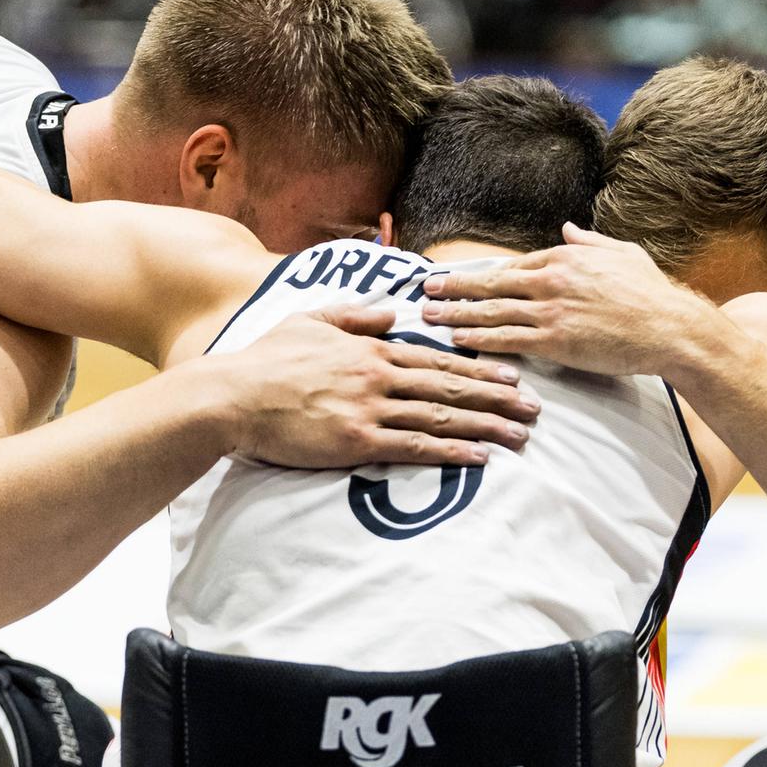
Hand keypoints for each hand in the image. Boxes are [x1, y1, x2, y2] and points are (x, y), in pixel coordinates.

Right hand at [208, 305, 539, 468]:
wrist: (231, 396)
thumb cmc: (266, 360)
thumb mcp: (312, 320)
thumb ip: (355, 314)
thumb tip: (392, 311)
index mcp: (371, 349)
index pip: (437, 359)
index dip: (480, 368)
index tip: (513, 376)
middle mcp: (378, 376)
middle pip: (450, 388)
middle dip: (498, 399)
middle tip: (535, 410)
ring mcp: (369, 410)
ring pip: (441, 418)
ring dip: (486, 427)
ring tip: (520, 437)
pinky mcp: (356, 442)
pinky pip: (414, 448)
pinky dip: (451, 452)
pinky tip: (479, 456)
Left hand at [419, 223, 713, 377]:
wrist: (670, 327)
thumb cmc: (652, 293)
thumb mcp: (622, 254)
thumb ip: (589, 241)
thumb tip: (567, 229)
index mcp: (564, 257)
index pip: (511, 266)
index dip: (480, 274)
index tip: (458, 278)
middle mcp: (550, 279)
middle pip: (490, 284)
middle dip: (454, 289)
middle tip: (427, 291)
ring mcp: (549, 310)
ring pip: (490, 312)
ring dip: (456, 315)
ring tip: (430, 318)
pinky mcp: (553, 340)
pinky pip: (506, 339)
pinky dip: (478, 339)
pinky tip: (458, 341)